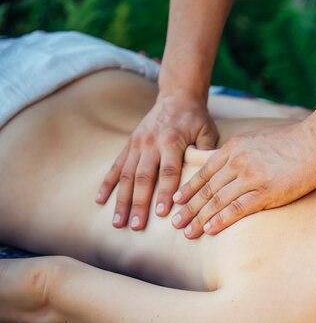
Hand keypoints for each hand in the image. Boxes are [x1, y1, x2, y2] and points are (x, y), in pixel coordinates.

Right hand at [96, 89, 218, 229]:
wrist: (177, 96)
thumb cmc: (196, 118)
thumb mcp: (207, 131)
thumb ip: (206, 153)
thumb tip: (208, 178)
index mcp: (172, 141)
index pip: (169, 171)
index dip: (165, 192)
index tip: (162, 213)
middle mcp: (151, 143)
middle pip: (143, 177)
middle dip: (139, 204)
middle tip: (137, 226)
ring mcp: (138, 144)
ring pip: (127, 176)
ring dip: (122, 200)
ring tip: (119, 223)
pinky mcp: (130, 145)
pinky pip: (116, 166)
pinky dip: (108, 184)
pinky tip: (100, 201)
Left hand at [171, 122, 315, 237]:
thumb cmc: (293, 141)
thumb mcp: (259, 139)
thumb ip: (242, 151)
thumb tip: (232, 164)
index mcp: (235, 148)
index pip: (204, 172)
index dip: (189, 188)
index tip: (177, 200)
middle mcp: (238, 162)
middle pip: (206, 188)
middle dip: (188, 207)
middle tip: (174, 222)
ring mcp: (251, 177)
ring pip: (217, 201)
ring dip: (199, 218)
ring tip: (186, 232)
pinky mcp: (266, 192)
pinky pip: (237, 209)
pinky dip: (221, 220)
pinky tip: (210, 230)